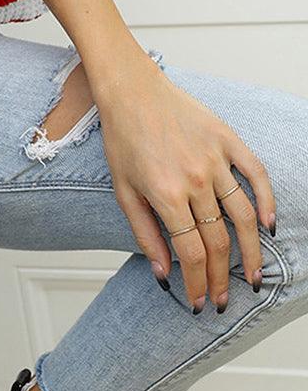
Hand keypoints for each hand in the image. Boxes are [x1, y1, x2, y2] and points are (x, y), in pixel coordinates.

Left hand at [93, 52, 276, 312]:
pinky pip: (256, 174)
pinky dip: (267, 201)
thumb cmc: (122, 138)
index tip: (200, 301)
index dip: (198, 282)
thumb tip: (162, 273)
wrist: (131, 90)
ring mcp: (215, 159)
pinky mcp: (227, 140)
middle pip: (218, 241)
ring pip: (243, 216)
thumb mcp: (122, 188)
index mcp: (165, 194)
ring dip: (250, 252)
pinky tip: (267, 226)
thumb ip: (144, 232)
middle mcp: (195, 180)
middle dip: (222, 277)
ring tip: (251, 276)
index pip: (191, 253)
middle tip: (225, 299)